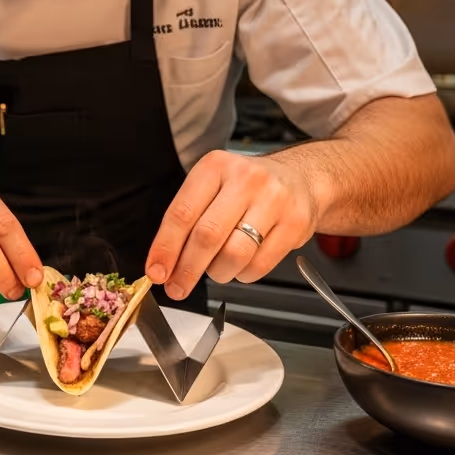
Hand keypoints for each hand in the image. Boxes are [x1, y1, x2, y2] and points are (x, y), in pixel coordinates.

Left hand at [146, 150, 318, 296]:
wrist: (299, 179)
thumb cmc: (247, 187)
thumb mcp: (212, 186)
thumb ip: (187, 220)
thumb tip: (163, 263)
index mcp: (215, 167)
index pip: (182, 214)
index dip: (165, 248)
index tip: (156, 272)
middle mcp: (245, 180)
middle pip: (207, 236)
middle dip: (187, 269)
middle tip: (177, 287)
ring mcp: (273, 201)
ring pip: (234, 254)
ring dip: (217, 273)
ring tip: (216, 270)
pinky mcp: (295, 224)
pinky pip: (259, 265)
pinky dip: (243, 274)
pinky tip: (240, 265)